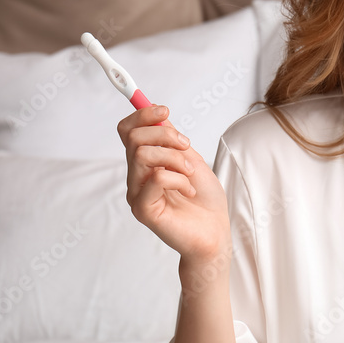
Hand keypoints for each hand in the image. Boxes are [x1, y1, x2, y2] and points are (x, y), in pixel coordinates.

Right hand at [118, 104, 230, 266]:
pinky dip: (178, 179)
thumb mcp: (192, 159)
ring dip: (174, 158)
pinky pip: (155, 178)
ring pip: (142, 155)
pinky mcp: (143, 209)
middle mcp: (136, 177)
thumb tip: (159, 114)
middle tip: (187, 146)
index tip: (164, 110)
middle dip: (165, 134)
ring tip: (189, 173)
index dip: (142, 114)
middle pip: (134, 138)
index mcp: (145, 163)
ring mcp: (137, 194)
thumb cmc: (205, 200)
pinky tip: (189, 191)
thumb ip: (172, 140)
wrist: (215, 232)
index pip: (128, 131)